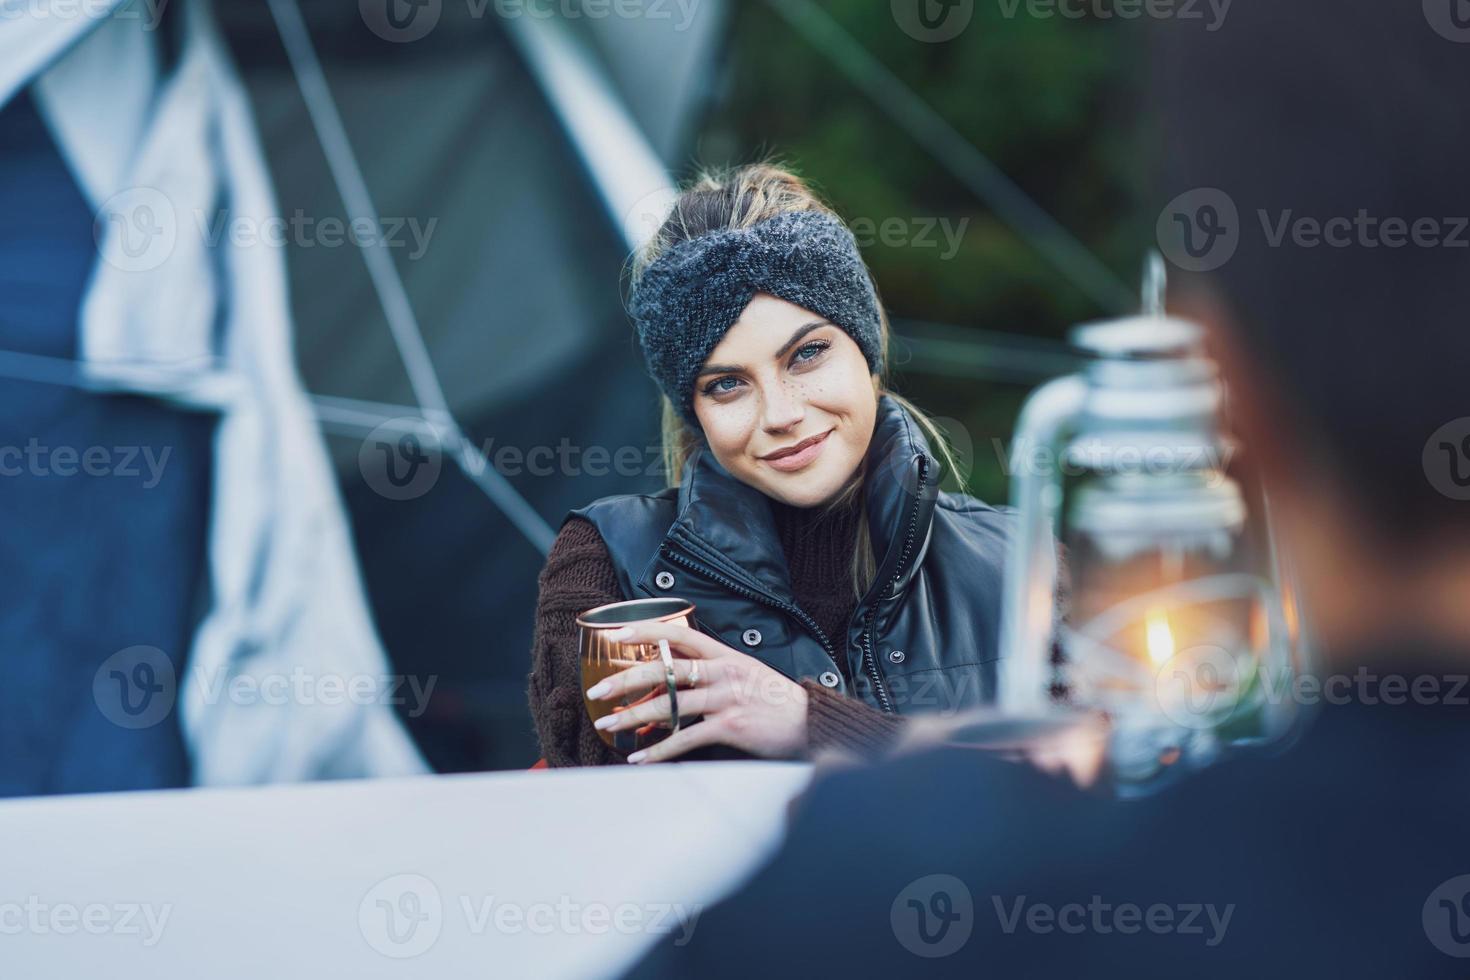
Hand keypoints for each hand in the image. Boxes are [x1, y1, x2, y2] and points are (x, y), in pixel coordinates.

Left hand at [585, 621, 808, 763]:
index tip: (616, 634)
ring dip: (633, 716)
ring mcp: (726, 697)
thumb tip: (669, 679)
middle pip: (665, 669)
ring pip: (670, 704)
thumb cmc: (772, 699)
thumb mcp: (743, 673)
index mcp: (724, 655)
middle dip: (626, 679)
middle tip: (597, 689)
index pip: (679, 635)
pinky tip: (641, 759)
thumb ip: (709, 672)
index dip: (646, 632)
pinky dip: (660, 751)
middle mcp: (723, 671)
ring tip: (608, 724)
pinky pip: (686, 737)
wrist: (808, 720)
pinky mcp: (730, 725)